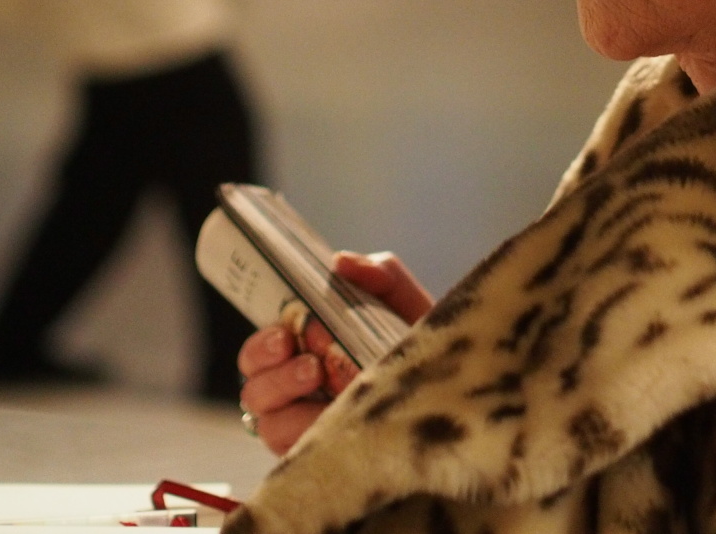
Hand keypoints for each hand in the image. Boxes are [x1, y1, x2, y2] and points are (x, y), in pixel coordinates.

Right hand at [236, 251, 434, 454]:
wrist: (461, 385)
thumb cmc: (421, 343)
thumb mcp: (406, 302)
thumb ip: (379, 274)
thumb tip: (340, 261)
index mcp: (308, 354)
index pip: (259, 354)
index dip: (261, 346)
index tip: (284, 333)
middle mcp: (300, 393)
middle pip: (254, 386)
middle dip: (270, 369)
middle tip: (304, 358)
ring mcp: (308, 427)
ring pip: (268, 421)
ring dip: (288, 396)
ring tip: (320, 377)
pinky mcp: (323, 454)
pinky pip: (295, 451)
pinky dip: (308, 430)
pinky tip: (333, 414)